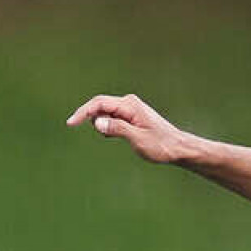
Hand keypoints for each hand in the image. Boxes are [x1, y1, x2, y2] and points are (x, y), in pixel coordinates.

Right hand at [65, 93, 198, 163]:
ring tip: (123, 138)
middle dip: (93, 119)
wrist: (180, 148)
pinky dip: (110, 127)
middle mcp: (129, 102)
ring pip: (105, 113)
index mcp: (129, 105)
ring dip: (104, 125)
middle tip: (107, 136)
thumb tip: (97, 122)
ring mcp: (130, 108)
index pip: (99, 103)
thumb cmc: (162, 145)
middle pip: (99, 106)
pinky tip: (122, 136)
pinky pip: (112, 118)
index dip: (83, 112)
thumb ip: (117, 129)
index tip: (71, 123)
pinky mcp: (131, 115)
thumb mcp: (138, 140)